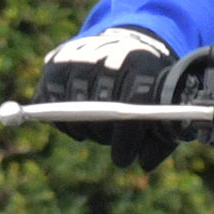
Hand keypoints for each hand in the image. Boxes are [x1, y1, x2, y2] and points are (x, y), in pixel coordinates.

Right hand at [37, 27, 179, 169]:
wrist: (128, 48)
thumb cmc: (150, 86)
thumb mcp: (167, 107)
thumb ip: (163, 137)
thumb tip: (145, 164)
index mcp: (144, 63)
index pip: (134, 101)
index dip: (126, 136)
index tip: (121, 160)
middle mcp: (109, 54)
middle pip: (98, 105)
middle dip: (103, 134)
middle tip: (108, 142)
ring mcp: (79, 55)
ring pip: (69, 104)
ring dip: (82, 127)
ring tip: (96, 132)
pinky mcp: (55, 60)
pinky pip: (47, 100)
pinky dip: (61, 119)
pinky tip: (78, 126)